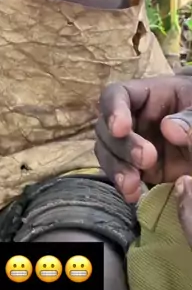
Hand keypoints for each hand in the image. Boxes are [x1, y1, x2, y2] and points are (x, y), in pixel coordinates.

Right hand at [95, 75, 191, 241]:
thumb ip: (190, 117)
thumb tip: (169, 128)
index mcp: (145, 95)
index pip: (117, 94)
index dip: (113, 109)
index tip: (120, 129)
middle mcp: (131, 119)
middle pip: (107, 128)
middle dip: (122, 146)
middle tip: (146, 159)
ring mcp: (131, 144)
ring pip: (107, 153)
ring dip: (116, 168)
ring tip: (132, 185)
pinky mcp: (137, 168)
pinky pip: (120, 175)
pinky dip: (123, 186)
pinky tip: (133, 196)